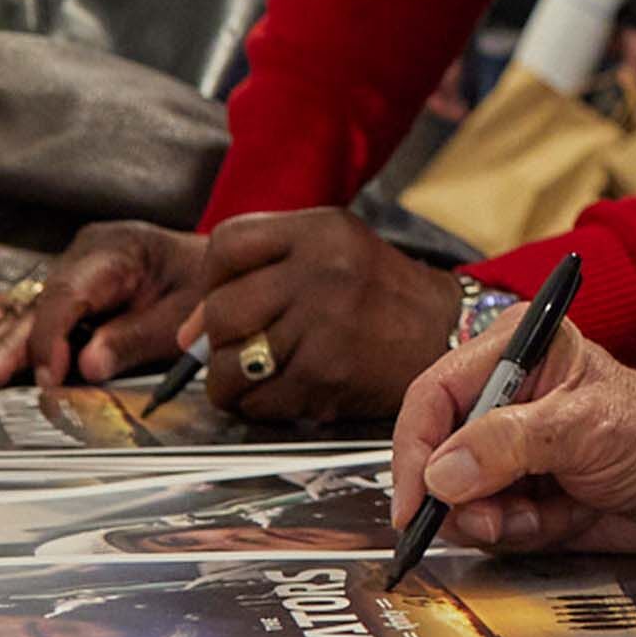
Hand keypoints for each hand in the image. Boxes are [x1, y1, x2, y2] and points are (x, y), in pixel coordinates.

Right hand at [0, 223, 206, 392]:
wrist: (221, 270)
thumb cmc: (206, 289)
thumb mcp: (184, 316)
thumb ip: (135, 339)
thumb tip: (87, 367)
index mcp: (115, 249)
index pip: (68, 295)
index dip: (50, 340)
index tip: (46, 379)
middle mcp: (82, 255)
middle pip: (32, 305)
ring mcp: (69, 271)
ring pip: (19, 310)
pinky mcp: (65, 292)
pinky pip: (26, 315)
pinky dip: (0, 341)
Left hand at [184, 213, 465, 427]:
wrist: (446, 333)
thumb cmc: (380, 294)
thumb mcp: (333, 248)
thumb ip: (263, 268)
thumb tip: (189, 330)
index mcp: (321, 232)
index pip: (227, 245)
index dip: (212, 280)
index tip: (221, 302)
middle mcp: (322, 274)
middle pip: (222, 311)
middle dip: (217, 339)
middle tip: (237, 347)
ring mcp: (324, 328)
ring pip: (231, 365)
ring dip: (233, 379)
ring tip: (260, 372)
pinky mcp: (328, 378)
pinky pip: (259, 401)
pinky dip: (260, 405)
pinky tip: (286, 391)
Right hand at [391, 319, 635, 554]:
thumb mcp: (584, 428)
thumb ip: (509, 446)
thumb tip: (442, 472)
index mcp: (515, 352)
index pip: (435, 396)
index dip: (415, 449)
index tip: (415, 497)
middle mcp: (504, 399)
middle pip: (436, 453)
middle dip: (456, 495)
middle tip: (486, 516)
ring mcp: (511, 452)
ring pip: (458, 498)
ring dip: (491, 518)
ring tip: (537, 513)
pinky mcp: (522, 494)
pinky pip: (490, 525)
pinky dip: (515, 533)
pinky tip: (555, 518)